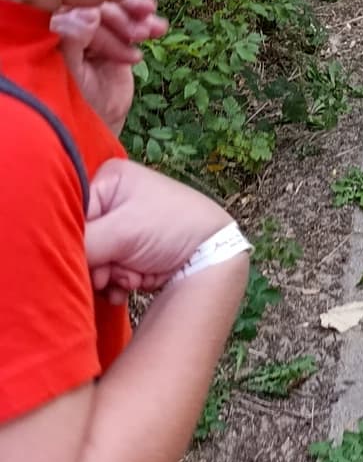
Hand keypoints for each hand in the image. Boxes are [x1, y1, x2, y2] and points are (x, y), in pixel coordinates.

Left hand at [52, 0, 167, 135]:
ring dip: (138, 18)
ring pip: (117, 13)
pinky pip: (130, 25)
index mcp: (50, 31)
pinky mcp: (113, 40)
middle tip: (139, 34)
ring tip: (155, 30)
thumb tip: (88, 12)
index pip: (75, 5)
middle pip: (99, 6)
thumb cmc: (70, 105)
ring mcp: (92, 33)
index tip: (116, 16)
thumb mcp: (70, 74)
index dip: (99, 7)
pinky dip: (146, 25)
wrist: (94, 128)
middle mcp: (70, 28)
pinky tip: (158, 28)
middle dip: (122, 18)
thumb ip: (73, 42)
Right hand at [84, 161, 231, 300]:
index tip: (96, 258)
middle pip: (82, 240)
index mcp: (110, 179)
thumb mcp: (123, 231)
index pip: (73, 213)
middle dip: (99, 262)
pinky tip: (135, 282)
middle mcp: (113, 200)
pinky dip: (118, 282)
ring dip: (109, 276)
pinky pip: (107, 272)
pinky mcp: (129, 251)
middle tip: (115, 270)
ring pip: (93, 261)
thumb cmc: (172, 228)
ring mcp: (122, 228)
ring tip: (132, 274)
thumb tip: (52, 257)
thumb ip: (83, 244)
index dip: (80, 240)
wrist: (211, 256)